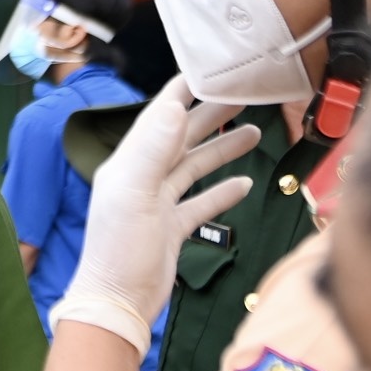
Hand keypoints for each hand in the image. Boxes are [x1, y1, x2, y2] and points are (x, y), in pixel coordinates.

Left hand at [54, 82, 260, 352]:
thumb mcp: (134, 193)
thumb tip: (172, 105)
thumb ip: (152, 149)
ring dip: (221, 148)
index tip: (208, 69)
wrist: (118, 302)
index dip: (182, 91)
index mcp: (129, 164)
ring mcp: (157, 203)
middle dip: (210, 115)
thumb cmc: (119, 250)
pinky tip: (243, 183)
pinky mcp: (171, 227)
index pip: (158, 117)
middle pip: (180, 137)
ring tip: (253, 131)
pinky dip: (221, 191)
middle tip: (243, 96)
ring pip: (194, 166)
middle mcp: (142, 178)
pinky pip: (200, 202)